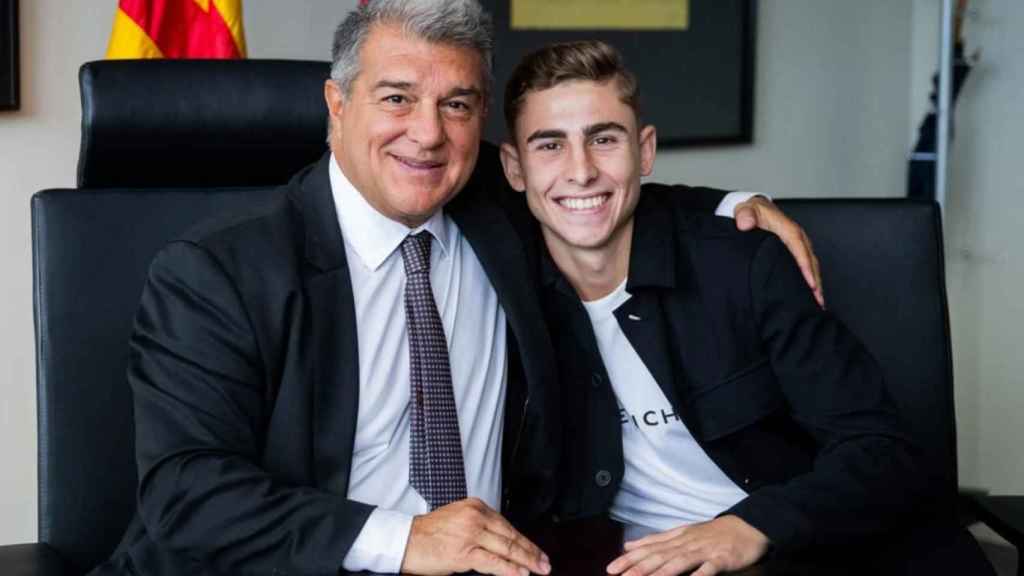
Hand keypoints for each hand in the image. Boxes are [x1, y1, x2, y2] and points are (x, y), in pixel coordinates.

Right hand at [401, 497, 550, 575]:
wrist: (405, 540)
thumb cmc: (429, 533)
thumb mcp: (459, 520)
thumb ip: (481, 528)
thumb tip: (504, 545)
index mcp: (476, 507)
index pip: (508, 526)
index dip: (525, 541)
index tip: (537, 551)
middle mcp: (475, 517)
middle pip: (511, 537)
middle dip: (531, 552)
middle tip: (545, 563)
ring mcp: (470, 534)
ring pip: (506, 548)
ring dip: (526, 561)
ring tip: (539, 569)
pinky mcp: (464, 552)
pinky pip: (493, 562)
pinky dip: (509, 569)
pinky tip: (521, 574)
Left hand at [606, 516, 768, 575]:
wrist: (745, 526)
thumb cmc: (711, 533)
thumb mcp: (681, 533)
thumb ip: (655, 540)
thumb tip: (628, 545)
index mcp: (676, 538)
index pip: (648, 549)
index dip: (629, 559)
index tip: (611, 569)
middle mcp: (686, 543)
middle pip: (660, 556)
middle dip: (639, 567)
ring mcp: (704, 550)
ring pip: (680, 561)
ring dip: (663, 572)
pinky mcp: (722, 558)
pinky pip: (709, 568)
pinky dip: (699, 574)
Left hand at [733, 196, 823, 307]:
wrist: (754, 209)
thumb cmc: (751, 212)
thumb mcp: (745, 210)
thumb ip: (745, 215)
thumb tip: (745, 223)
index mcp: (787, 228)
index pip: (799, 248)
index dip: (805, 266)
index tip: (810, 282)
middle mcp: (797, 237)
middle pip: (810, 260)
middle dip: (816, 281)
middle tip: (817, 301)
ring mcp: (798, 245)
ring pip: (811, 265)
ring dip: (816, 284)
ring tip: (818, 304)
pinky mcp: (795, 251)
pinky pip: (806, 266)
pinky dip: (811, 280)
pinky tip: (810, 295)